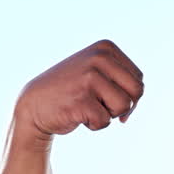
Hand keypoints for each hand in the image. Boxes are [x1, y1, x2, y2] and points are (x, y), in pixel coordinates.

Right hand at [13, 39, 144, 140]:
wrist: (35, 105)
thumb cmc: (73, 92)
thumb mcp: (99, 74)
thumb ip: (123, 79)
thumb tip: (137, 98)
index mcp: (106, 48)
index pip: (139, 79)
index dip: (130, 96)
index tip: (109, 98)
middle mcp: (99, 57)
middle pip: (137, 92)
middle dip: (123, 106)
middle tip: (101, 105)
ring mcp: (89, 77)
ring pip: (124, 106)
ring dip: (108, 115)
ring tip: (87, 106)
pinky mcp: (81, 98)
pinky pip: (105, 121)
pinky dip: (95, 124)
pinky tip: (77, 114)